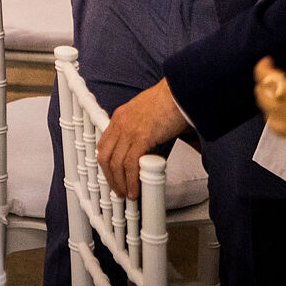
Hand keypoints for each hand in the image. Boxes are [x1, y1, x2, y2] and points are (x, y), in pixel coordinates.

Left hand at [96, 80, 191, 198]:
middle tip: (118, 189)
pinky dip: (132, 180)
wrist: (180, 91)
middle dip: (110, 177)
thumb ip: (142, 127)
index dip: (106, 163)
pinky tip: (136, 189)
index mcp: (120, 116)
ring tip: (129, 194)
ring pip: (116, 163)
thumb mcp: (146, 112)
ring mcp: (129, 130)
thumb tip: (147, 146)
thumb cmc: (170, 101)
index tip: (111, 175)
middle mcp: (120, 123)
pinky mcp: (142, 137)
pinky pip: (131, 164)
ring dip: (121, 183)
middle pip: (105, 156)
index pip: (104, 144)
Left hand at [254, 51, 285, 164]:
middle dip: (265, 83)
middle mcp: (279, 113)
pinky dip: (284, 120)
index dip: (263, 66)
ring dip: (271, 102)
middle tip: (278, 76)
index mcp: (285, 94)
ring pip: (268, 114)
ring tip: (285, 96)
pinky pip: (283, 129)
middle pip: (260, 96)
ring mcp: (285, 132)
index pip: (262, 76)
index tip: (271, 59)